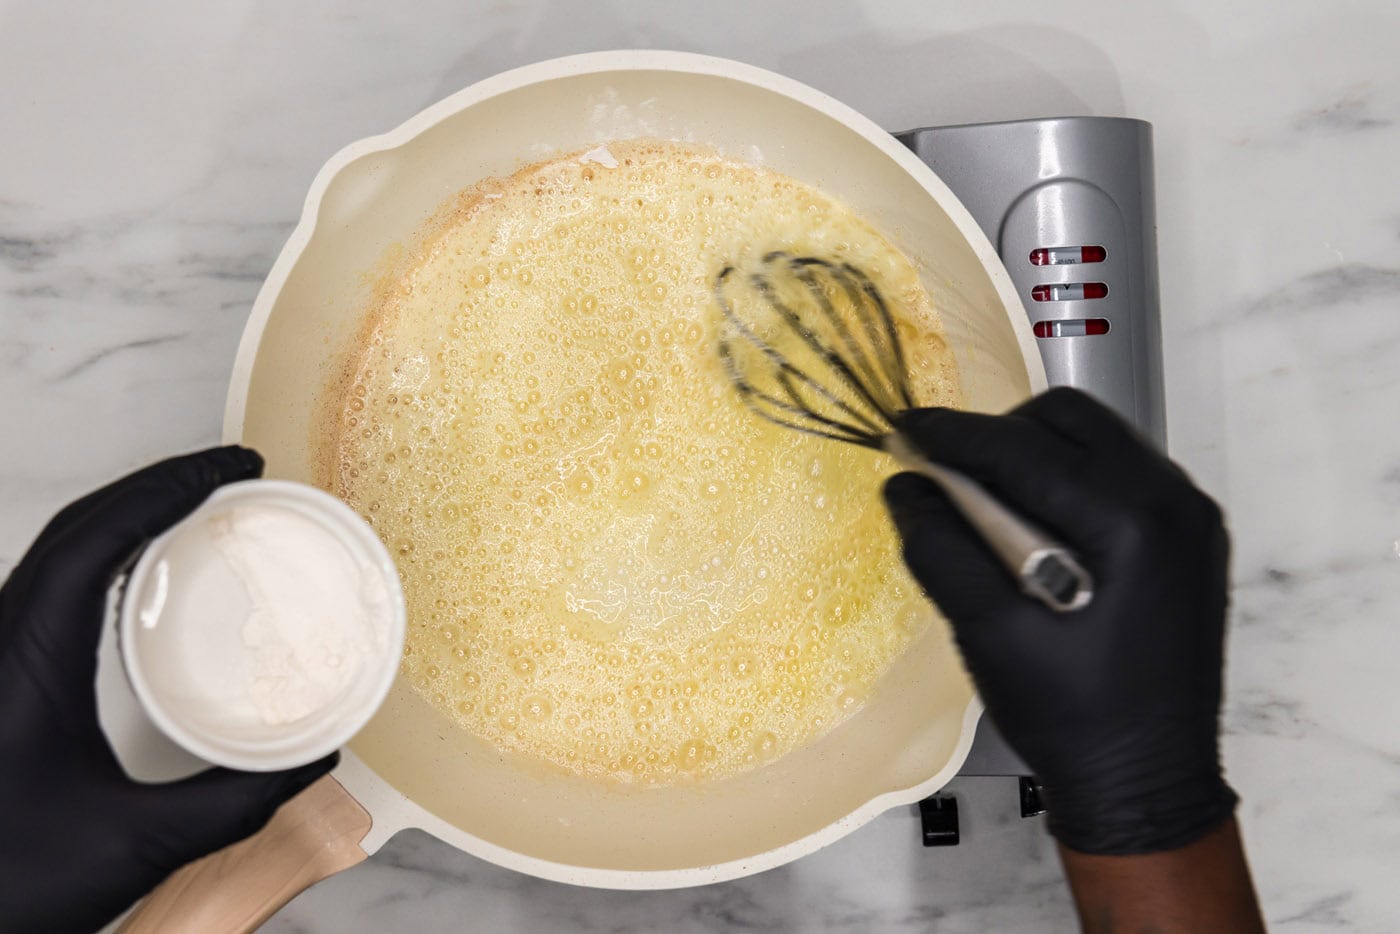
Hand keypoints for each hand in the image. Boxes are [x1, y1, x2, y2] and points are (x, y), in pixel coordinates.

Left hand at [0, 447, 337, 933]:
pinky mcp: (0, 674)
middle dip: (157, 484)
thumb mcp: (134, 844)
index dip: (167, 488)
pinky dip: (107, 553)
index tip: (235, 469)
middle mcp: (0, 641)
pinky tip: (146, 571)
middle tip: (235, 473)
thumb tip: (314, 759)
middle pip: (77, 527)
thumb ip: (235, 802)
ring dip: (130, 513)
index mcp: (26, 660)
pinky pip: (52, 585)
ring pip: (58, 550)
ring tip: (202, 505)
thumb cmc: (8, 884)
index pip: (97, 539)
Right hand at [883, 388, 1237, 854]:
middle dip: (997, 436)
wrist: (1148, 781)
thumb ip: (941, 550)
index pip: (1023, 449)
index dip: (953, 434)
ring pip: (1098, 440)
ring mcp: (1190, 518)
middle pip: (1069, 421)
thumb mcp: (989, 635)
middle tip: (946, 474)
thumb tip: (905, 487)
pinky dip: (1069, 481)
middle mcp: (1174, 504)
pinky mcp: (1191, 537)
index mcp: (1131, 525)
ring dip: (1034, 455)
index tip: (904, 429)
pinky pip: (1121, 474)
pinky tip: (1035, 528)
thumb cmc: (1072, 719)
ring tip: (986, 503)